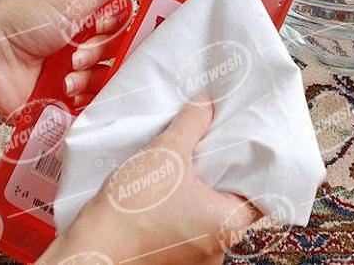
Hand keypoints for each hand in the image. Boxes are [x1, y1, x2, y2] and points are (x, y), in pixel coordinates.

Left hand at [0, 0, 139, 116]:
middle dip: (100, 55)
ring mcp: (79, 76)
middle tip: (77, 55)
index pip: (125, 26)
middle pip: (119, 55)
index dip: (119, 28)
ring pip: (109, 81)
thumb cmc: (22, 25)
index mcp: (89, 21)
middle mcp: (87, 47)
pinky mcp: (71, 101)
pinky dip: (84, 100)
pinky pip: (96, 105)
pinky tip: (66, 93)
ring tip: (65, 77)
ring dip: (90, 79)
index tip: (104, 25)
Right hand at [38, 94, 260, 264]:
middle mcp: (220, 248)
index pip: (262, 194)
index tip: (242, 148)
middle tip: (211, 149)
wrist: (91, 250)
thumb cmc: (132, 209)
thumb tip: (205, 104)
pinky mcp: (176, 260)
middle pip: (234, 204)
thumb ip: (191, 124)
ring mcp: (198, 259)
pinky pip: (191, 229)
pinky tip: (168, 190)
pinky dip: (185, 210)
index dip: (253, 167)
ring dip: (201, 194)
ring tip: (187, 166)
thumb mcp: (166, 153)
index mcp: (229, 225)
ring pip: (210, 217)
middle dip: (221, 176)